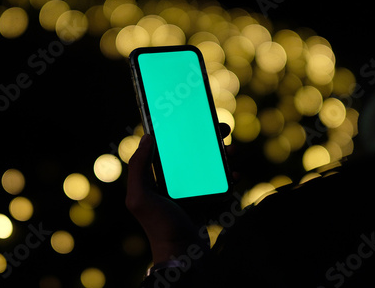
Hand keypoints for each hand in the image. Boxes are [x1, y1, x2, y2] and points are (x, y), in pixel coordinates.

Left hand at [125, 123, 232, 263]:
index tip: (194, 119)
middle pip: (192, 153)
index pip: (169, 148)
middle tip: (222, 130)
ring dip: (222, 156)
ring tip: (233, 152)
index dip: (181, 131)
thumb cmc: (159, 226)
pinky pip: (219, 185)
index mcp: (156, 177)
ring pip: (209, 166)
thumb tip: (147, 137)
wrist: (182, 255)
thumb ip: (138, 167)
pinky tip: (236, 175)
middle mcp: (173, 182)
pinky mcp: (206, 202)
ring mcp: (191, 192)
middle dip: (208, 140)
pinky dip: (229, 178)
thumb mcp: (140, 197)